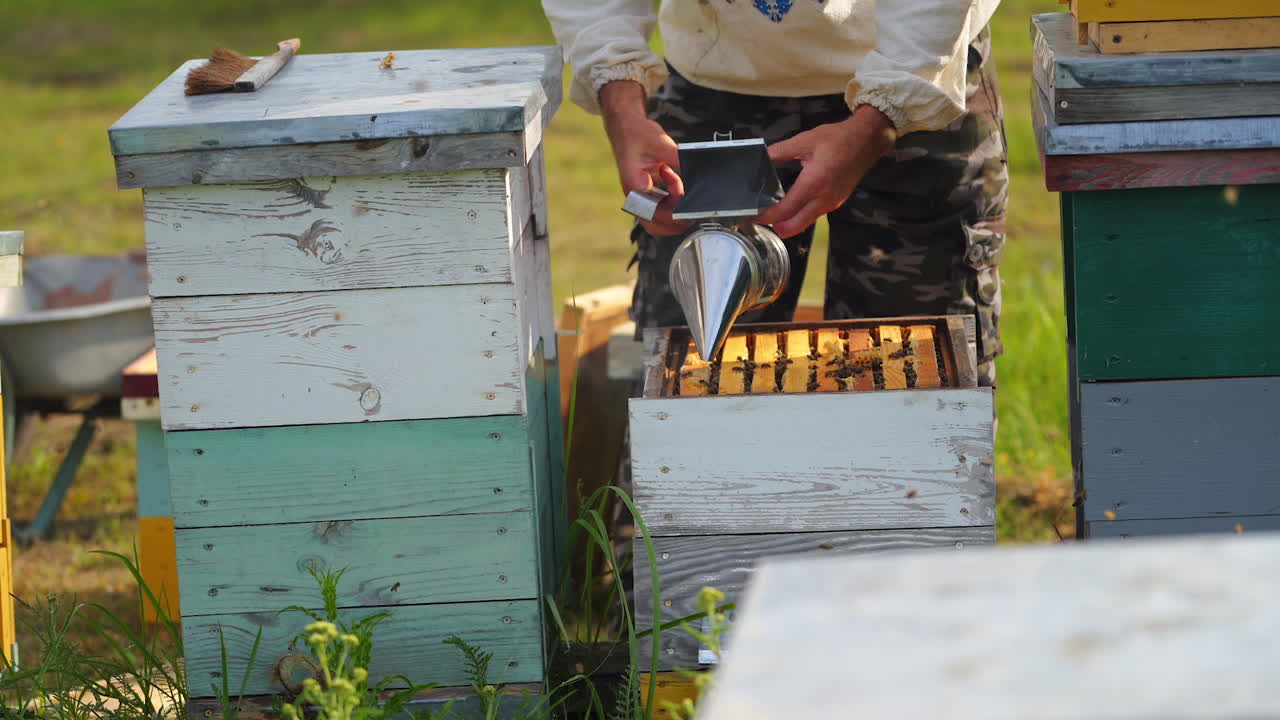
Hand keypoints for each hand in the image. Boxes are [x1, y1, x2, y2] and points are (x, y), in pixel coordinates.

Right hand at [599, 80, 688, 236]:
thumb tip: (699, 171)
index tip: (688, 210)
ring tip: (679, 184)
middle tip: (690, 210)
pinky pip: (661, 203)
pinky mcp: (646, 190)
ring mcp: (640, 194)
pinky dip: (672, 195)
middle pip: (655, 223)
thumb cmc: (636, 134)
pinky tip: (673, 178)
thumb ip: (680, 160)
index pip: (655, 214)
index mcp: (635, 187)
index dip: (674, 216)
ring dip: (674, 205)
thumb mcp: (661, 144)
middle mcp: (635, 195)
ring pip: (659, 215)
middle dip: (675, 221)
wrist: (625, 125)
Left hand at [755, 105, 897, 237]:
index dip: (764, 216)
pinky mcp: (835, 203)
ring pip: (803, 224)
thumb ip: (778, 152)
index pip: (784, 210)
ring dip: (786, 223)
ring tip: (769, 212)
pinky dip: (798, 217)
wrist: (867, 141)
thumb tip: (759, 157)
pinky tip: (788, 206)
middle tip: (757, 219)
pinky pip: (812, 216)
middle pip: (793, 227)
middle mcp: (823, 199)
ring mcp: (831, 203)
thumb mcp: (804, 141)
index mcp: (814, 183)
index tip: (750, 215)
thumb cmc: (838, 138)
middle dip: (773, 226)